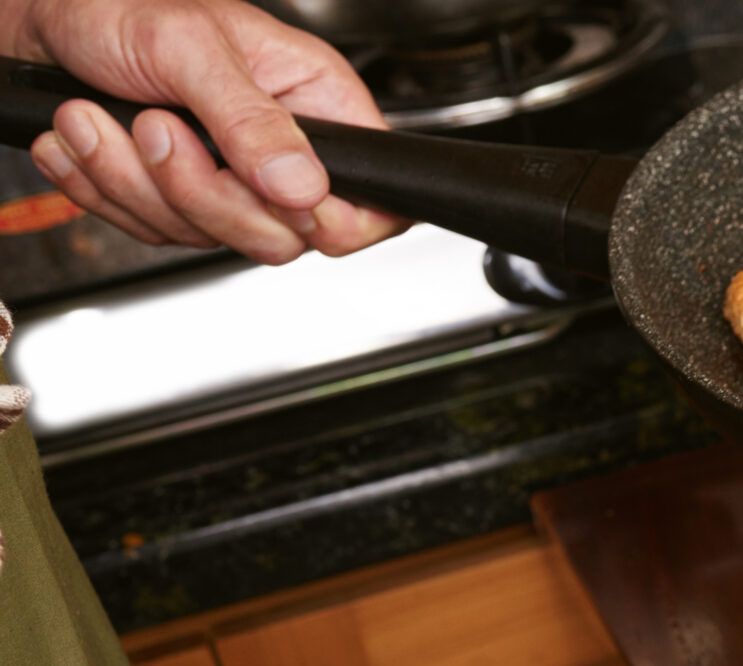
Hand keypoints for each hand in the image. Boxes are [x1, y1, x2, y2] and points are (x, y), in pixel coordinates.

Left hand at [10, 0, 402, 263]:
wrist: (42, 17)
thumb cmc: (116, 5)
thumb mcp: (191, 46)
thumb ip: (251, 119)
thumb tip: (304, 186)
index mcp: (315, 102)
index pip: (374, 203)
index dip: (333, 221)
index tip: (276, 196)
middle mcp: (281, 150)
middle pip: (281, 236)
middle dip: (200, 193)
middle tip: (154, 129)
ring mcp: (230, 181)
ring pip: (209, 238)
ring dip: (132, 183)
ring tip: (93, 120)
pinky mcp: (177, 199)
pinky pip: (155, 232)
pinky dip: (103, 189)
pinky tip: (85, 139)